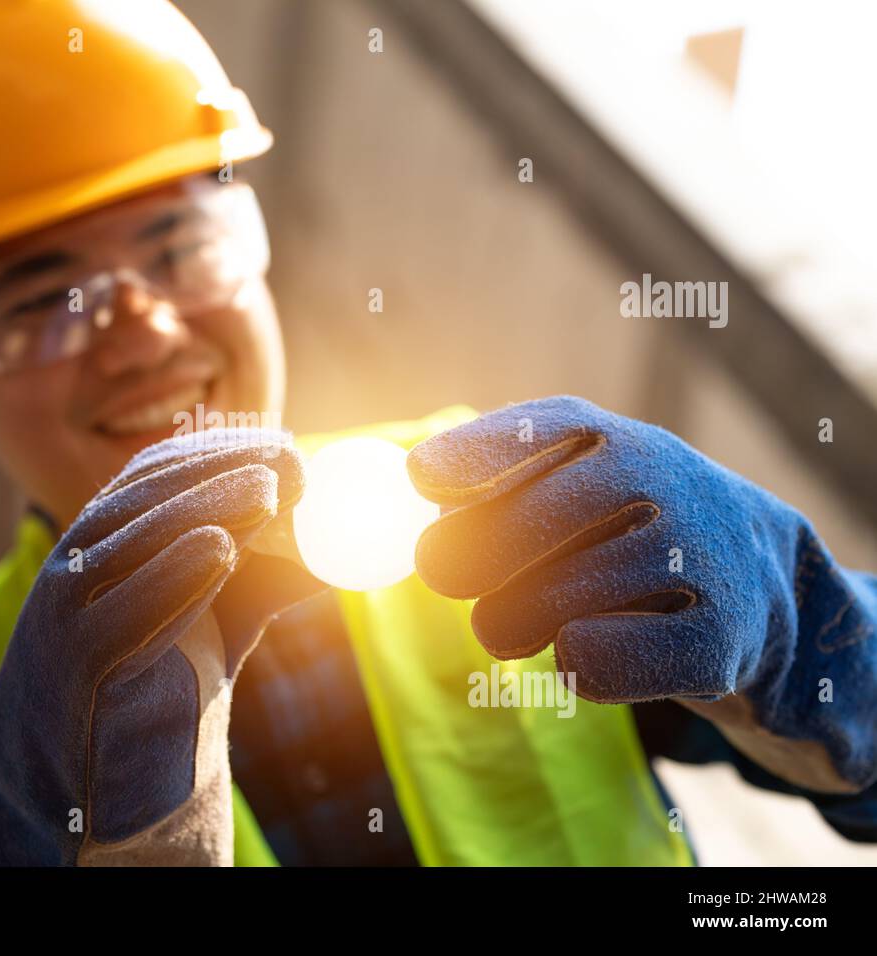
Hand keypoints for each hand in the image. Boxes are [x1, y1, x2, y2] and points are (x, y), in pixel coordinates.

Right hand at [0, 429, 305, 864]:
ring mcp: (64, 613)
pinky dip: (170, 576)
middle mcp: (74, 565)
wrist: (75, 786)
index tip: (281, 443)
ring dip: (201, 507)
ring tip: (267, 489)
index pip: (152, 475)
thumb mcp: (209, 627)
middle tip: (289, 459)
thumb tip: (337, 558)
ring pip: (130, 543)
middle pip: (143, 497)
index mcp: (100, 544)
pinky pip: (120, 615)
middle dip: (218, 470)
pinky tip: (220, 549)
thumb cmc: (144, 687)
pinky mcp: (72, 667)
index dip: (216, 450)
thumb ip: (258, 587)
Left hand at [407, 395, 876, 792]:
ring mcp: (695, 555)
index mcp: (609, 438)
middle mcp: (660, 480)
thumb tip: (418, 503)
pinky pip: (600, 661)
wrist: (759, 588)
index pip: (539, 432)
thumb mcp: (568, 484)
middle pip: (530, 522)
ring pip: (552, 602)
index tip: (422, 479)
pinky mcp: (717, 638)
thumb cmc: (622, 529)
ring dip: (510, 621)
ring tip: (514, 621)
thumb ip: (487, 486)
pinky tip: (583, 648)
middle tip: (441, 574)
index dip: (474, 456)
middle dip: (468, 556)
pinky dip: (572, 663)